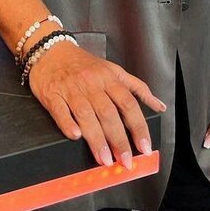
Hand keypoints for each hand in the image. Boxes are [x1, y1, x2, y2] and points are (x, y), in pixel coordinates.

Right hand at [28, 41, 166, 170]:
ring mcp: (71, 89)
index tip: (145, 147)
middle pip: (108, 113)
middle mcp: (92, 83)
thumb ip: (137, 87)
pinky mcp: (52, 95)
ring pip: (86, 115)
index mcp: (109, 77)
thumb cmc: (83, 63)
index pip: (128, 104)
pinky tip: (75, 137)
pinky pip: (60, 111)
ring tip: (105, 159)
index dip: (138, 127)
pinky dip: (68, 124)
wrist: (50, 50)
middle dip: (119, 139)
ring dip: (97, 139)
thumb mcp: (113, 69)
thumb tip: (159, 106)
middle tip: (125, 160)